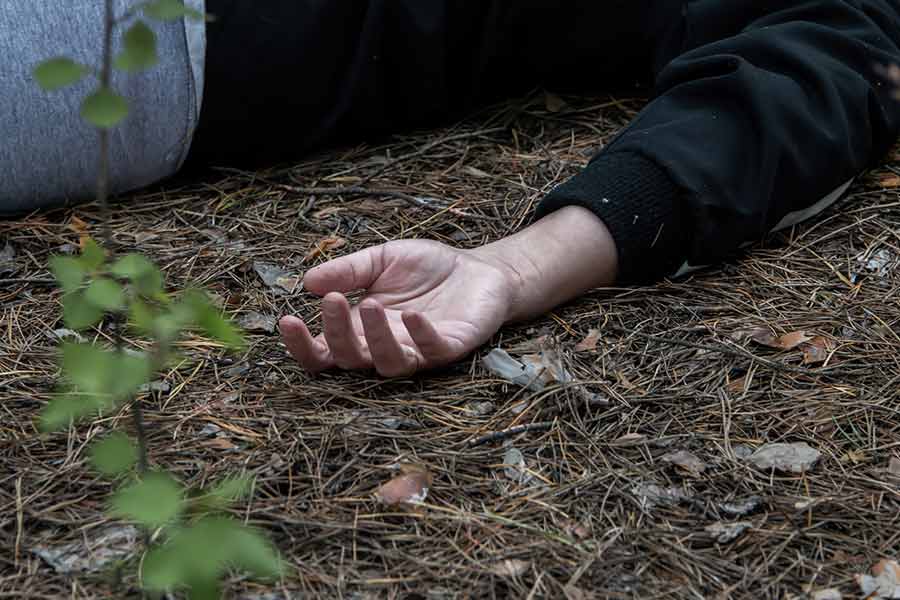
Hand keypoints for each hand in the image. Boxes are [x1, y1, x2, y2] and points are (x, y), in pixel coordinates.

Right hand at [280, 206, 618, 376]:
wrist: (480, 270)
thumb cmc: (428, 270)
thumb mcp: (382, 259)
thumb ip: (348, 270)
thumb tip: (307, 281)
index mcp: (361, 329)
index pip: (323, 351)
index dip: (302, 344)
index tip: (288, 318)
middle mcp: (384, 347)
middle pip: (349, 360)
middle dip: (336, 333)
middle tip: (332, 300)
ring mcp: (416, 352)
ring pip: (387, 364)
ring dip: (374, 338)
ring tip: (369, 303)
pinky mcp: (449, 349)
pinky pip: (430, 351)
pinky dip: (420, 335)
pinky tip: (410, 314)